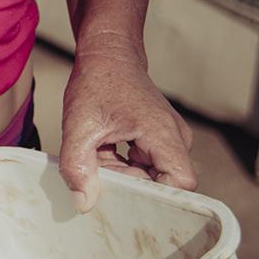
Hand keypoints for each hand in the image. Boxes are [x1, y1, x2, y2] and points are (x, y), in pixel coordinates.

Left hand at [59, 33, 195, 210]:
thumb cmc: (97, 83)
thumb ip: (78, 165)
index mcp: (165, 135)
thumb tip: (84, 204)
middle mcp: (175, 139)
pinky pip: (144, 166)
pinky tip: (100, 151)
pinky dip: (120, 165)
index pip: (181, 184)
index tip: (122, 192)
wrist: (106, 54)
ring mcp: (168, 139)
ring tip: (97, 155)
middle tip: (97, 172)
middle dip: (128, 185)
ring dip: (121, 174)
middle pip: (163, 183)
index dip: (153, 196)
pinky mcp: (156, 140)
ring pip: (150, 176)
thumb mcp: (79, 125)